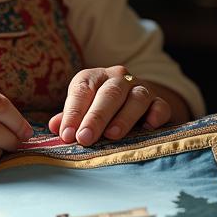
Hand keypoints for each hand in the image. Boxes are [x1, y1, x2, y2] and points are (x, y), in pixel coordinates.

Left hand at [49, 66, 172, 145]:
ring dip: (123, 117)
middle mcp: (118, 78)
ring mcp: (141, 88)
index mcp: (94, 77)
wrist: (136, 104)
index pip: (82, 90)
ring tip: (112, 136)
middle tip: (84, 138)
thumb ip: (70, 118)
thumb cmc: (100, 109)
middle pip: (108, 94)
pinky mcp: (160, 101)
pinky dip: (155, 115)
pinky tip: (148, 127)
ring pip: (135, 98)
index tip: (67, 135)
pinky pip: (160, 106)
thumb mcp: (82, 110)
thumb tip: (55, 127)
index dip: (73, 113)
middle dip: (95, 117)